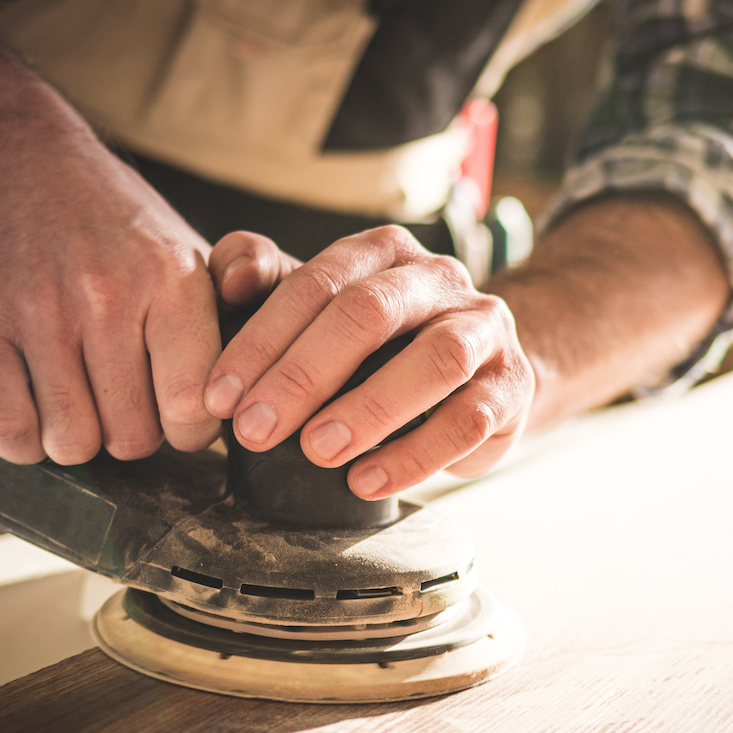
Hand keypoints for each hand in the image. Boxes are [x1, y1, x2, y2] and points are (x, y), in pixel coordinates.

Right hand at [0, 123, 293, 464]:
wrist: (23, 160)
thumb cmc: (117, 224)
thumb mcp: (191, 250)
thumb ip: (238, 305)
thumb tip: (253, 380)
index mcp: (172, 280)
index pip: (193, 407)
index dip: (189, 431)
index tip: (176, 418)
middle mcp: (107, 296)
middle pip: (132, 437)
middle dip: (131, 436)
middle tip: (123, 403)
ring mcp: (40, 313)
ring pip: (71, 442)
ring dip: (77, 439)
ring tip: (81, 406)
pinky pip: (9, 429)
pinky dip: (24, 439)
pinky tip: (36, 411)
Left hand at [202, 226, 535, 499]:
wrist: (477, 371)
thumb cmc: (379, 343)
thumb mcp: (319, 305)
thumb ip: (264, 276)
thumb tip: (230, 276)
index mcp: (382, 251)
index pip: (316, 282)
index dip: (262, 339)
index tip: (220, 396)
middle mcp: (438, 278)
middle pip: (371, 313)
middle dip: (305, 373)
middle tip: (256, 429)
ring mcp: (484, 329)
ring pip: (436, 360)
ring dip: (370, 409)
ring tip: (317, 452)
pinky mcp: (511, 385)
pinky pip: (469, 419)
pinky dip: (415, 455)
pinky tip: (367, 481)